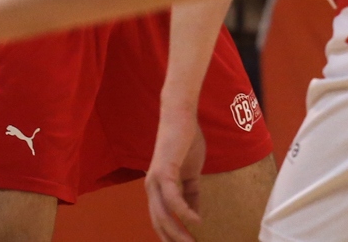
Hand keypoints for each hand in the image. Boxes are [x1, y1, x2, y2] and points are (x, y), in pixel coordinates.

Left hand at [143, 103, 206, 241]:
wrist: (181, 117)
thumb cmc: (186, 142)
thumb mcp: (191, 174)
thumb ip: (192, 195)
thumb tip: (195, 216)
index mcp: (156, 189)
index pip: (160, 220)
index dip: (171, 235)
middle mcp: (151, 188)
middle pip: (159, 223)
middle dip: (174, 240)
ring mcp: (155, 180)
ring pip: (163, 216)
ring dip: (179, 233)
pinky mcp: (163, 172)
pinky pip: (172, 199)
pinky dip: (184, 212)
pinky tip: (196, 221)